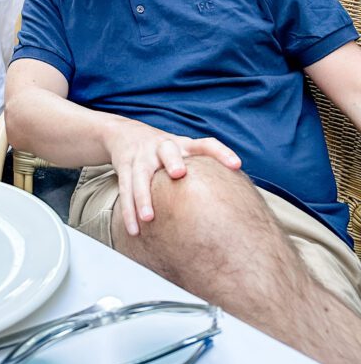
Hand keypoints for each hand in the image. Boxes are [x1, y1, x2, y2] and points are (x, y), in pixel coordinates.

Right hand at [106, 119, 240, 236]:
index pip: (205, 144)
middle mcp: (161, 146)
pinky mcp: (124, 166)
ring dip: (143, 197)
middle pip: (167, 150)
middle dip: (172, 160)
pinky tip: (134, 229)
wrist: (125, 133)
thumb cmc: (163, 150)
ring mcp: (141, 155)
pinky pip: (125, 188)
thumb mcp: (184, 151)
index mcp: (182, 144)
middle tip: (179, 173)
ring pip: (140, 175)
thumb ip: (205, 168)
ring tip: (149, 218)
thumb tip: (239, 199)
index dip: (221, 152)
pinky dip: (128, 211)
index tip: (236, 164)